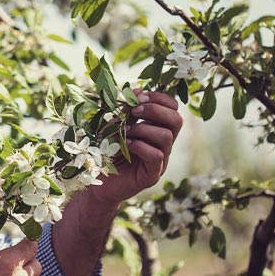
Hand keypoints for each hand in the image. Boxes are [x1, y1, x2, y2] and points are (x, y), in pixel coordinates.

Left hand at [89, 90, 182, 205]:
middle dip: (155, 110)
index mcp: (157, 129)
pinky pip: (156, 155)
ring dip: (143, 128)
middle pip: (176, 120)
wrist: (98, 184)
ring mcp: (160, 161)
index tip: (139, 96)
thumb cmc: (107, 153)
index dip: (159, 99)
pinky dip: (140, 145)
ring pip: (166, 137)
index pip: (172, 108)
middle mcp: (163, 144)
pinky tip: (126, 145)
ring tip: (125, 131)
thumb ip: (126, 112)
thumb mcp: (115, 127)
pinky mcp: (152, 175)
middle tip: (134, 110)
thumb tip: (136, 91)